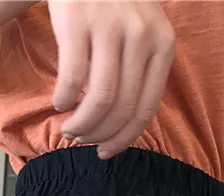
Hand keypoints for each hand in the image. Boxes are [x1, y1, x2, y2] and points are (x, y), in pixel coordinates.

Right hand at [48, 0, 174, 158]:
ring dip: (81, 123)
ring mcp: (110, 27)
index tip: (105, 153)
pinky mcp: (79, 21)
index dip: (124, 139)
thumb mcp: (142, 32)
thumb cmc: (115, 4)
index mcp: (163, 45)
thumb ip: (141, 71)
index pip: (145, 109)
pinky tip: (60, 102)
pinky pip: (72, 78)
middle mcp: (142, 36)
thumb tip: (124, 126)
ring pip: (98, 100)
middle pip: (121, 109)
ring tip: (69, 128)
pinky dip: (64, 99)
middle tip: (81, 139)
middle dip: (98, 135)